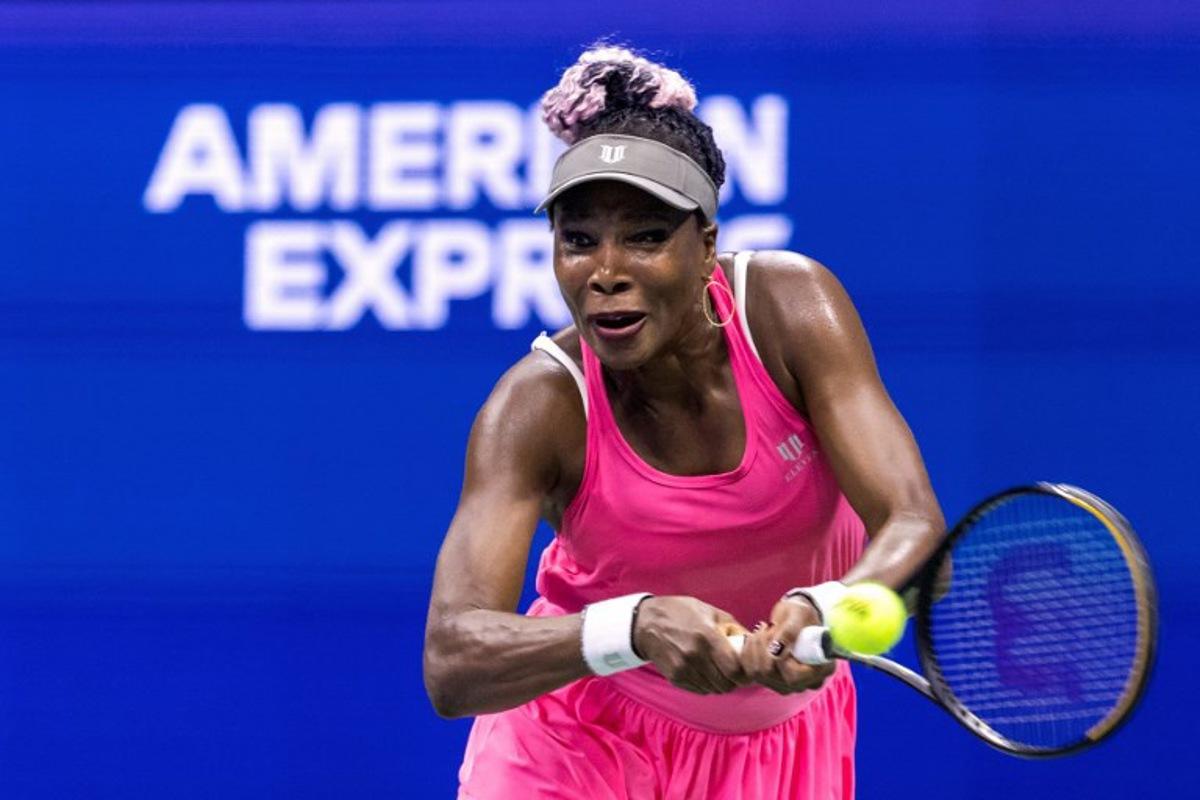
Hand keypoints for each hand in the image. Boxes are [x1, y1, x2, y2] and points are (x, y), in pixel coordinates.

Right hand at [632, 596, 750, 694]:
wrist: (646, 623)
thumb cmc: (680, 613)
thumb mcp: (709, 611)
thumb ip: (733, 627)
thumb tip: (752, 642)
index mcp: (707, 637)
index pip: (734, 670)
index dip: (744, 673)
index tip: (746, 669)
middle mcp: (695, 656)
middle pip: (726, 684)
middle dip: (734, 680)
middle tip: (734, 672)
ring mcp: (684, 669)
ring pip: (714, 690)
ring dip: (720, 684)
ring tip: (719, 671)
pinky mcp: (675, 678)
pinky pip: (700, 690)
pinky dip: (707, 685)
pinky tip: (705, 672)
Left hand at [740, 596, 835, 694]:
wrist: (793, 617)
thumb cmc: (801, 614)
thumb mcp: (799, 615)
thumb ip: (790, 632)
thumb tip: (776, 652)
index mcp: (822, 669)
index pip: (794, 677)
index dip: (779, 659)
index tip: (775, 634)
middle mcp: (805, 683)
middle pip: (772, 675)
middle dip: (764, 647)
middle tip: (767, 626)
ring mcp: (787, 685)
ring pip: (758, 673)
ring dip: (755, 646)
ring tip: (763, 629)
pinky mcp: (770, 681)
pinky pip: (750, 671)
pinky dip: (747, 651)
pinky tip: (754, 637)